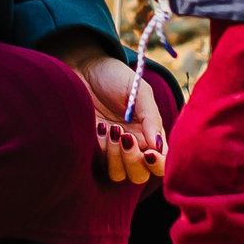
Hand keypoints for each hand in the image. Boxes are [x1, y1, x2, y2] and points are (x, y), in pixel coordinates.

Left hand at [46, 35, 165, 183]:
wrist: (82, 67)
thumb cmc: (114, 76)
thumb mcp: (138, 91)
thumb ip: (151, 117)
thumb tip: (159, 146)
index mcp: (150, 134)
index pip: (161, 161)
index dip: (159, 164)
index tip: (149, 152)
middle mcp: (133, 147)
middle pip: (140, 175)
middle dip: (135, 162)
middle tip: (126, 137)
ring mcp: (111, 150)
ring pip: (119, 175)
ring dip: (117, 157)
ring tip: (112, 129)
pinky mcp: (91, 149)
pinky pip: (99, 164)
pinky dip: (101, 149)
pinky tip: (99, 127)